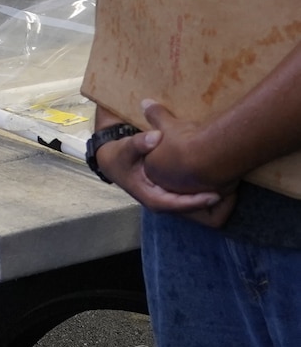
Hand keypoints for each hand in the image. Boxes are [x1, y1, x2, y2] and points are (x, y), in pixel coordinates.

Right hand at [97, 126, 230, 222]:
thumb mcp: (125, 149)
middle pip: (192, 210)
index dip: (197, 202)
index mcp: (152, 198)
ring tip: (231, 184)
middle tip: (232, 188)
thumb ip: (139, 143)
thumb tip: (157, 136)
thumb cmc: (120, 157)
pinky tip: (220, 179)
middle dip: (211, 202)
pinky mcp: (175, 193)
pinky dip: (206, 191)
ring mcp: (170, 199)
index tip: (216, 195)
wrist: (114, 162)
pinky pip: (194, 197)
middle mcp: (163, 202)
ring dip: (211, 197)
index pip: (178, 205)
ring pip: (195, 205)